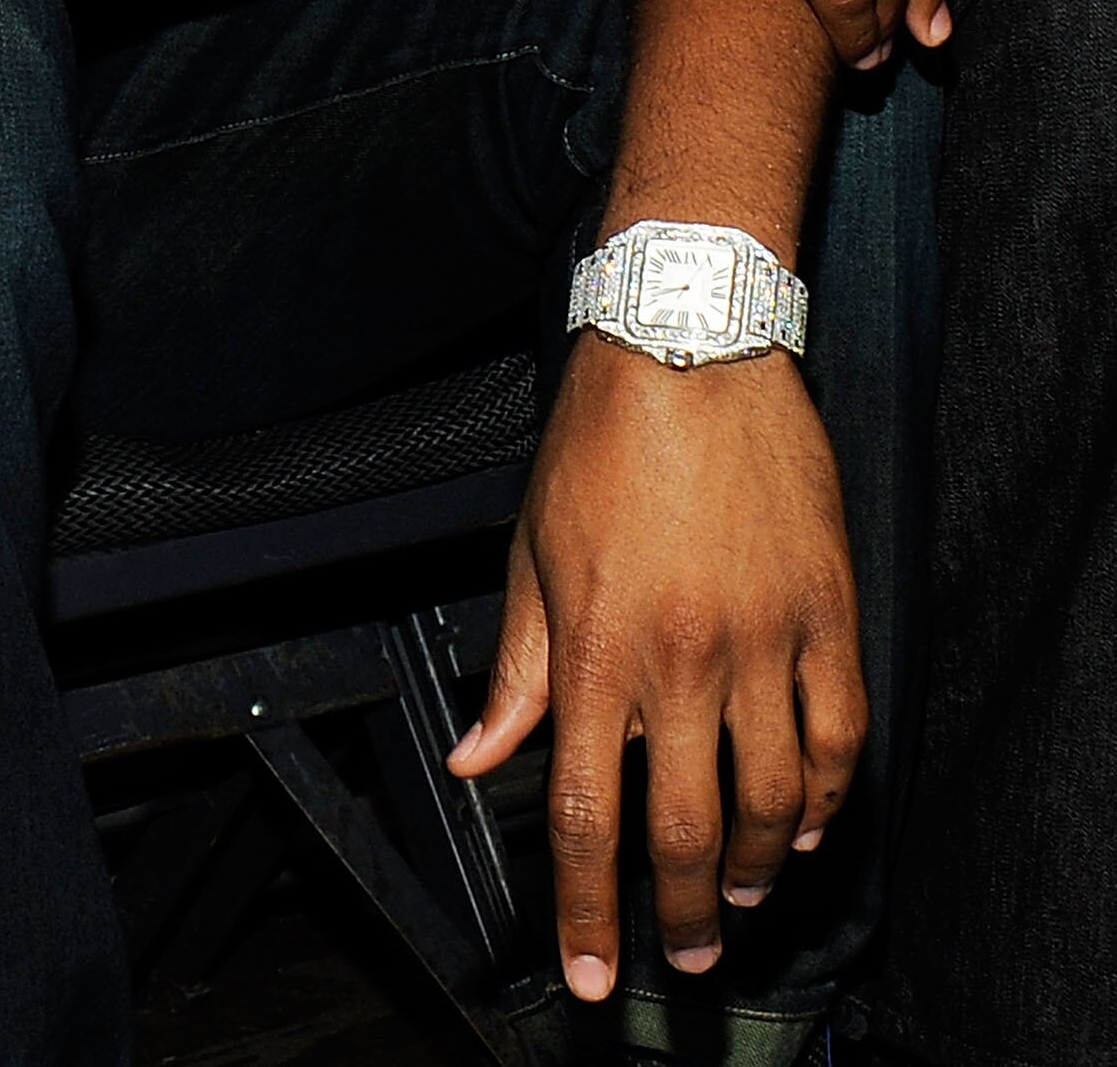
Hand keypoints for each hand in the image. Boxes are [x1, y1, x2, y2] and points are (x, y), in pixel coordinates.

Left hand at [448, 331, 863, 1001]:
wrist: (688, 345)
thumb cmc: (602, 439)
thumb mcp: (532, 552)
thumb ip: (515, 670)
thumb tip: (475, 758)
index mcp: (595, 646)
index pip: (585, 813)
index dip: (588, 910)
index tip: (591, 971)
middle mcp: (680, 656)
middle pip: (687, 829)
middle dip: (682, 913)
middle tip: (683, 954)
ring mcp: (762, 635)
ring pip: (774, 799)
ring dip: (757, 867)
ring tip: (741, 895)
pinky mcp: (827, 607)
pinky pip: (841, 732)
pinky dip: (829, 796)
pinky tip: (808, 822)